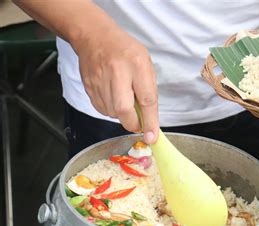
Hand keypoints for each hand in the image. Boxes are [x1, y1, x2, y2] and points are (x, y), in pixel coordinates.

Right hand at [72, 26, 158, 143]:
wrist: (95, 37)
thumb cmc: (124, 50)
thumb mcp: (145, 63)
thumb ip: (148, 89)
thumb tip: (149, 117)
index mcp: (137, 65)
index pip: (146, 99)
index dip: (150, 121)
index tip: (152, 136)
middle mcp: (117, 72)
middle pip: (124, 110)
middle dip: (133, 123)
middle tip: (138, 124)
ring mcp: (100, 80)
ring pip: (112, 113)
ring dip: (122, 115)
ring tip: (124, 99)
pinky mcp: (89, 86)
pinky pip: (101, 109)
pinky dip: (110, 110)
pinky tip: (113, 97)